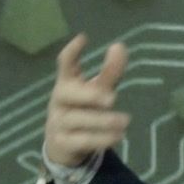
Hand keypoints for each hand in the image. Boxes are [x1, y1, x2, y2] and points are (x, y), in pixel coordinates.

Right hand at [43, 39, 130, 168]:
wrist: (62, 145)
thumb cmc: (82, 110)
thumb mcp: (96, 90)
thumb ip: (109, 72)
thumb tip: (119, 46)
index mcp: (66, 83)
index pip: (64, 64)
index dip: (71, 52)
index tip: (83, 38)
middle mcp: (59, 101)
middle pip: (67, 93)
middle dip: (89, 95)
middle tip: (112, 98)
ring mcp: (58, 122)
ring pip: (79, 119)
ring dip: (103, 121)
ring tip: (125, 121)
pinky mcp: (63, 143)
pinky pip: (82, 140)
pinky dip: (101, 139)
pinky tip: (118, 136)